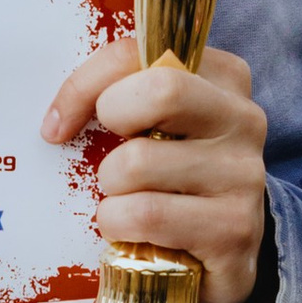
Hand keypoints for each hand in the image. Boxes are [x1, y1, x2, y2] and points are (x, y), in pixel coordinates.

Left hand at [42, 37, 269, 302]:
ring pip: (139, 162)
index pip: (138, 53)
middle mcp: (243, 119)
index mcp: (221, 77)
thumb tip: (57, 120)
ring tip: (128, 203)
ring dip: (111, 191)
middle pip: (161, 92)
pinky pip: (146, 215)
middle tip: (107, 161)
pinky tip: (134, 234)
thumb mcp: (154, 124)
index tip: (57, 124)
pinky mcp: (233, 228)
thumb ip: (121, 94)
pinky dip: (119, 225)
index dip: (84, 86)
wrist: (224, 249)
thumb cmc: (172, 177)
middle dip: (112, 128)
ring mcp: (244, 174)